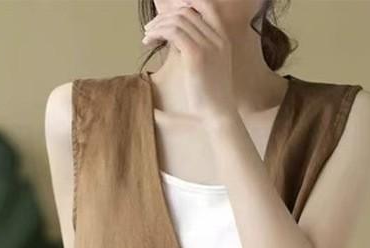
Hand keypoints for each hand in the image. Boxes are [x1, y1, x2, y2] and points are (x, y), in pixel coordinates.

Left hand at [142, 0, 234, 122]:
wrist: (219, 114)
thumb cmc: (210, 97)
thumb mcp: (207, 67)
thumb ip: (196, 49)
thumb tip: (174, 40)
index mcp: (223, 38)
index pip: (205, 4)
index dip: (184, 3)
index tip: (166, 15)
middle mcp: (218, 37)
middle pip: (186, 11)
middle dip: (164, 16)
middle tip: (150, 29)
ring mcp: (208, 45)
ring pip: (177, 19)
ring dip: (158, 25)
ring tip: (147, 36)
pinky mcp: (196, 55)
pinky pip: (173, 32)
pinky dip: (158, 33)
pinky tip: (149, 42)